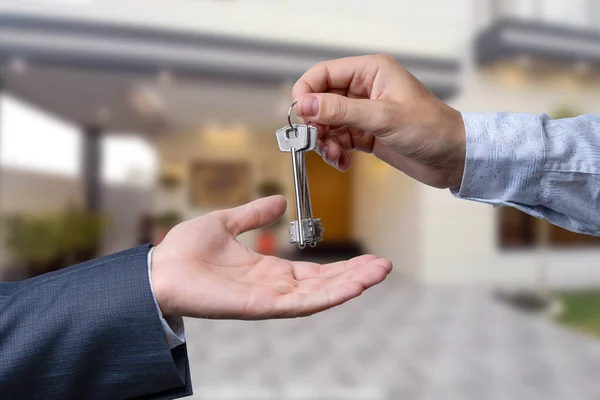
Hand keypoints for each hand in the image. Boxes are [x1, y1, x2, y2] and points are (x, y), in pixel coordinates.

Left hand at [151, 195, 391, 318]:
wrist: (158, 268)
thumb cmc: (185, 251)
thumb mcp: (227, 223)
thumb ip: (254, 214)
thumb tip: (280, 202)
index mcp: (268, 271)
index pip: (314, 272)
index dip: (341, 266)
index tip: (367, 257)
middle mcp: (273, 288)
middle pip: (324, 285)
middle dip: (355, 276)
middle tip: (384, 266)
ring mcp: (269, 300)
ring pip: (319, 295)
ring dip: (351, 284)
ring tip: (379, 272)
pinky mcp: (260, 307)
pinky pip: (301, 304)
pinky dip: (330, 296)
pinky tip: (353, 286)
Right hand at [292, 54, 465, 188]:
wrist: (454, 158)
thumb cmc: (431, 129)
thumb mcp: (382, 117)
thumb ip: (341, 110)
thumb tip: (305, 105)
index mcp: (371, 72)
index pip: (324, 74)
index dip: (307, 92)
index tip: (300, 115)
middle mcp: (365, 89)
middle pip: (322, 101)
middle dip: (316, 123)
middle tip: (317, 141)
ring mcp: (365, 113)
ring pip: (328, 123)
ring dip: (325, 142)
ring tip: (335, 156)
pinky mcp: (366, 134)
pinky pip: (338, 140)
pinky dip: (335, 152)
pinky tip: (343, 162)